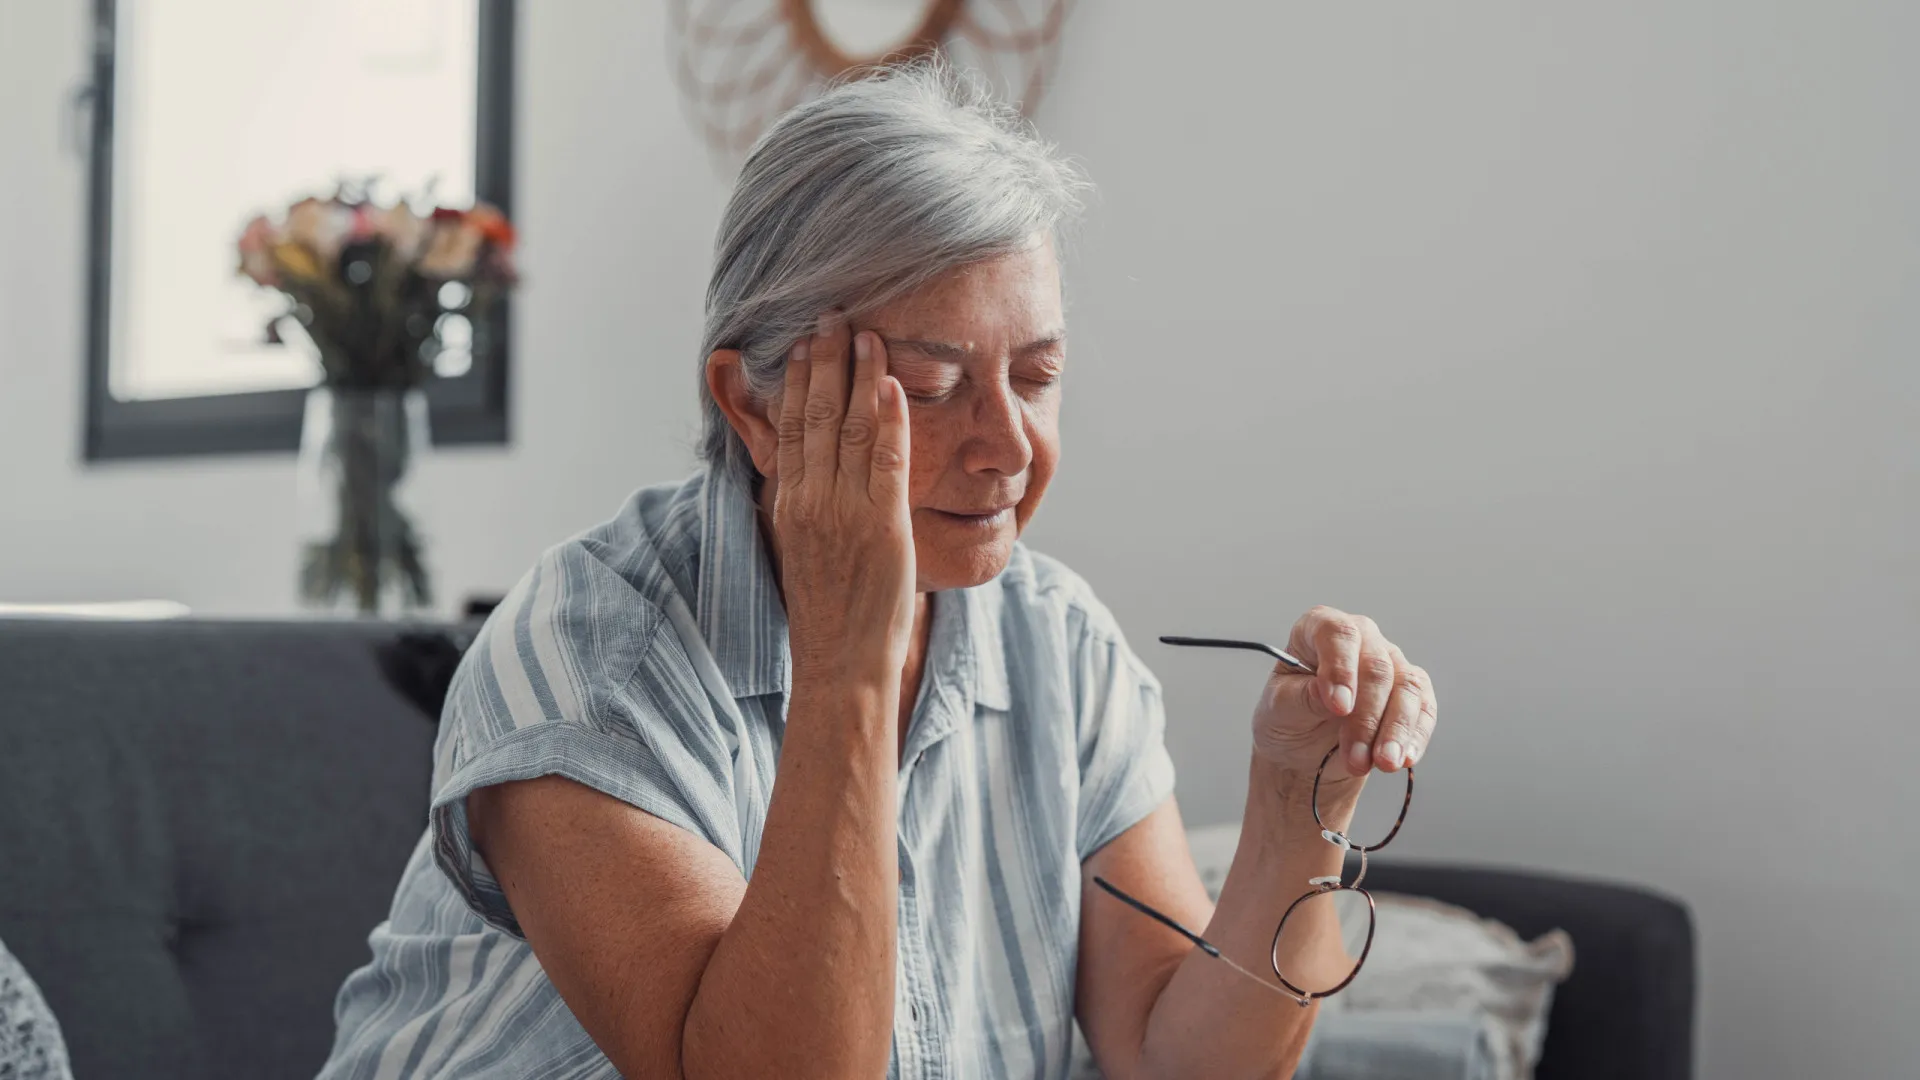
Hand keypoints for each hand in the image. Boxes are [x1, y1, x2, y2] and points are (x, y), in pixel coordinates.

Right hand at [771, 311, 915, 686]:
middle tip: (835, 316)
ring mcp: (844, 512)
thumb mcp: (802, 548)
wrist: (839, 662)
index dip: (797, 379)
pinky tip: (894, 384)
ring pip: (849, 427)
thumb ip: (805, 503)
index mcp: (789, 504)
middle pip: (815, 414)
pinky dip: (890, 419)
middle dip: (826, 360)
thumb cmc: (828, 611)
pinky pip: (887, 461)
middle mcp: (810, 501)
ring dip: (859, 374)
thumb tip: (806, 471)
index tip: (804, 342)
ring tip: (868, 333)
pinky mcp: (882, 527)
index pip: (790, 426)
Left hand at [1249, 606, 1437, 779]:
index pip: (1338, 634)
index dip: (1341, 668)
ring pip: (1407, 688)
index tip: (1338, 707)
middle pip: (1377, 667)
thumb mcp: (1279, 709)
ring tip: (1382, 763)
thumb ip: (1301, 698)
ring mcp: (1390, 663)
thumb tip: (1327, 694)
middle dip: (1367, 717)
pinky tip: (1405, 758)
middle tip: (1356, 756)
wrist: (1306, 751)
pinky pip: (1424, 709)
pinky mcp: (1411, 693)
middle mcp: (1360, 639)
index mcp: (1319, 629)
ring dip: (1395, 730)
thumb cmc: (1289, 717)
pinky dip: (1416, 736)